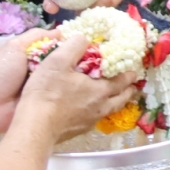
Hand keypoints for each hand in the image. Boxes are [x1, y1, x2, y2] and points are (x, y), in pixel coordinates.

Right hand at [19, 31, 143, 144]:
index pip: (121, 81)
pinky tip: (91, 109)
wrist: (35, 127)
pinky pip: (95, 118)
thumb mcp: (58, 60)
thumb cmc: (47, 92)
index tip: (134, 71)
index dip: (129, 75)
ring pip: (109, 110)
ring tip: (115, 98)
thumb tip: (84, 38)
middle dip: (128, 91)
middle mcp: (100, 107)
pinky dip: (99, 111)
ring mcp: (89, 121)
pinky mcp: (78, 131)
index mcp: (100, 90)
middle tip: (132, 86)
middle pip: (120, 99)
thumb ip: (74, 46)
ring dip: (115, 102)